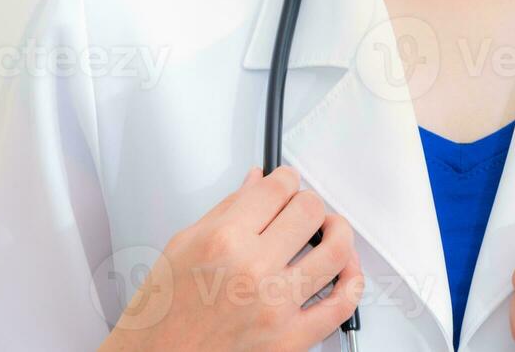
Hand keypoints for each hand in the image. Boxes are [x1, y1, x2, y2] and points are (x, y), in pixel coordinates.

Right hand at [100, 165, 362, 351]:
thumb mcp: (182, 247)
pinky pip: (342, 304)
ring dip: (337, 233)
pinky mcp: (291, 339)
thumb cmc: (162, 316)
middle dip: (307, 203)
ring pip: (336, 249)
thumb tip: (256, 182)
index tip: (285, 183)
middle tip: (300, 210)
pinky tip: (343, 272)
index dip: (286, 178)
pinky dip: (351, 282)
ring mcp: (276, 306)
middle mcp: (252, 269)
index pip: (277, 187)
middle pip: (310, 210)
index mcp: (223, 240)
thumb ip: (226, 210)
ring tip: (328, 233)